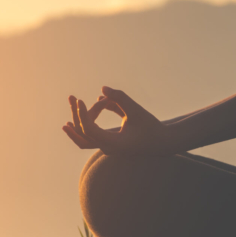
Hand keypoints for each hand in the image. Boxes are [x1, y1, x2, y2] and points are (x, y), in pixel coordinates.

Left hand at [62, 86, 179, 155]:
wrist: (162, 143)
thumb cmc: (151, 127)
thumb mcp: (136, 111)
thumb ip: (120, 99)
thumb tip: (102, 89)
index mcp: (113, 143)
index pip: (89, 130)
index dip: (82, 114)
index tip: (80, 100)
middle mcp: (107, 147)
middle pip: (82, 134)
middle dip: (76, 115)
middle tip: (73, 98)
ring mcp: (107, 147)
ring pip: (84, 138)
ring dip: (77, 121)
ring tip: (74, 102)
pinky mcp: (109, 142)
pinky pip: (91, 135)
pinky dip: (87, 122)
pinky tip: (94, 104)